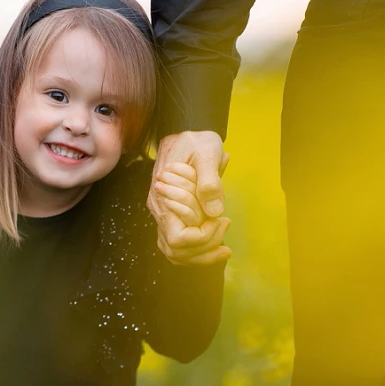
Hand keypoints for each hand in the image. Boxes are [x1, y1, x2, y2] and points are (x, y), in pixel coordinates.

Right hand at [148, 130, 229, 264]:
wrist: (184, 132)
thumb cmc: (196, 141)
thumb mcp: (207, 154)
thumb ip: (210, 182)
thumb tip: (214, 212)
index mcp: (164, 198)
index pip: (179, 239)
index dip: (203, 237)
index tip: (221, 220)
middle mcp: (159, 209)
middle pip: (176, 251)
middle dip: (205, 249)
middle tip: (224, 228)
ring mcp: (162, 213)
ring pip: (175, 252)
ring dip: (201, 253)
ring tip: (223, 245)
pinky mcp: (170, 213)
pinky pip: (178, 242)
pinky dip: (196, 248)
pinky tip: (214, 239)